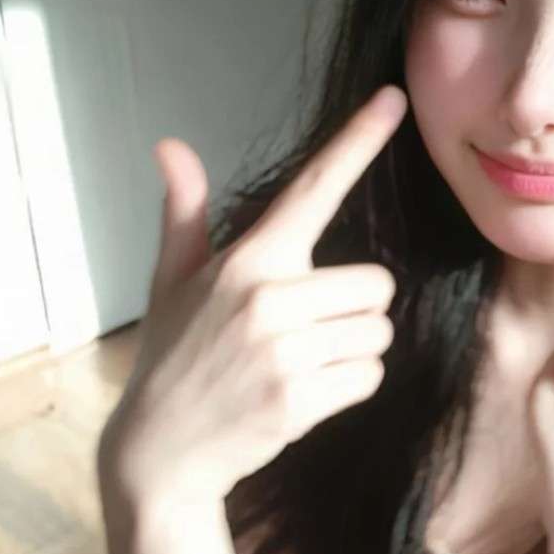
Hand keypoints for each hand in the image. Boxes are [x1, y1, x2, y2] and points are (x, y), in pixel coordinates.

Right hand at [98, 84, 408, 508]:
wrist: (160, 454)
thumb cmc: (173, 356)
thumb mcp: (173, 282)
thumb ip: (185, 214)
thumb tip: (171, 147)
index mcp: (247, 260)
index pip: (314, 188)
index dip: (358, 141)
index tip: (393, 99)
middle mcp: (269, 297)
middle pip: (378, 283)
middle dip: (357, 308)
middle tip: (310, 328)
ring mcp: (284, 350)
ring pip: (379, 332)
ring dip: (354, 349)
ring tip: (302, 362)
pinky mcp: (299, 398)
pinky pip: (370, 376)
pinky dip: (350, 386)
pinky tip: (307, 393)